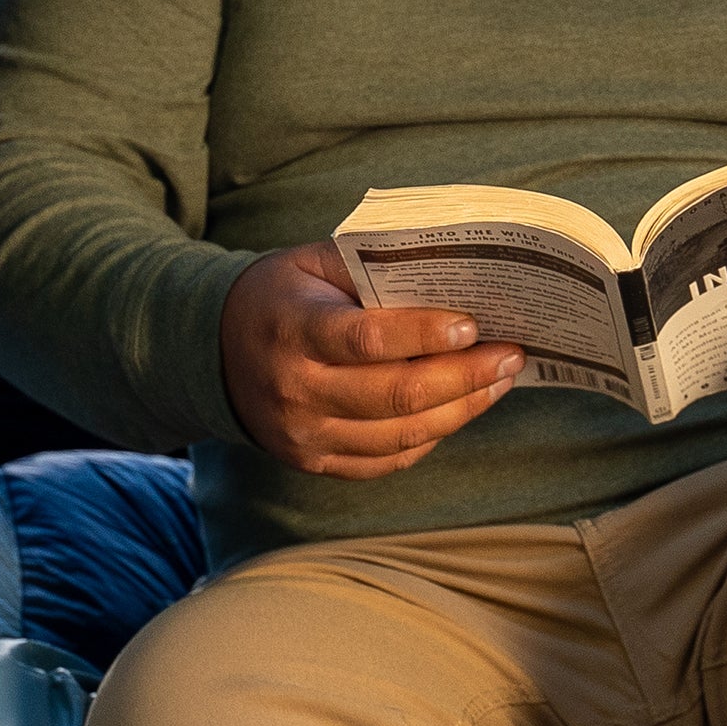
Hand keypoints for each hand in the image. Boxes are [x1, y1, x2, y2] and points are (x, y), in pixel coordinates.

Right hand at [220, 243, 523, 478]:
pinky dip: (432, 436)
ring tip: (500, 380)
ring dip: (463, 409)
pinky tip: (461, 408)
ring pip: (402, 435)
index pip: (367, 340)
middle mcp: (295, 390)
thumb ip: (373, 266)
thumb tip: (457, 273)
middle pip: (396, 395)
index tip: (474, 324)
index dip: (425, 334)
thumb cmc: (283, 295)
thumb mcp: (313, 263)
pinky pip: (388, 460)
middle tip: (511, 354)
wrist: (215, 350)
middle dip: (465, 376)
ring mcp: (303, 436)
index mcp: (292, 330)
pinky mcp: (314, 462)